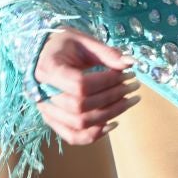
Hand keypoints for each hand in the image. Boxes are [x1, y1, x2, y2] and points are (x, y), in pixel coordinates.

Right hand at [33, 28, 137, 145]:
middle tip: (133, 85)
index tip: (127, 74)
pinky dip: (95, 135)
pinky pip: (73, 136)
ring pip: (80, 124)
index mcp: (49, 69)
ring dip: (110, 114)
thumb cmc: (63, 45)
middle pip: (81, 106)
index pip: (80, 84)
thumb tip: (131, 63)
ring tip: (130, 100)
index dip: (107, 82)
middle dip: (112, 97)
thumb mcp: (83, 40)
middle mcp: (43, 94)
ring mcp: (47, 111)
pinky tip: (114, 123)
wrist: (43, 55)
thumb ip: (105, 52)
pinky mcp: (54, 122)